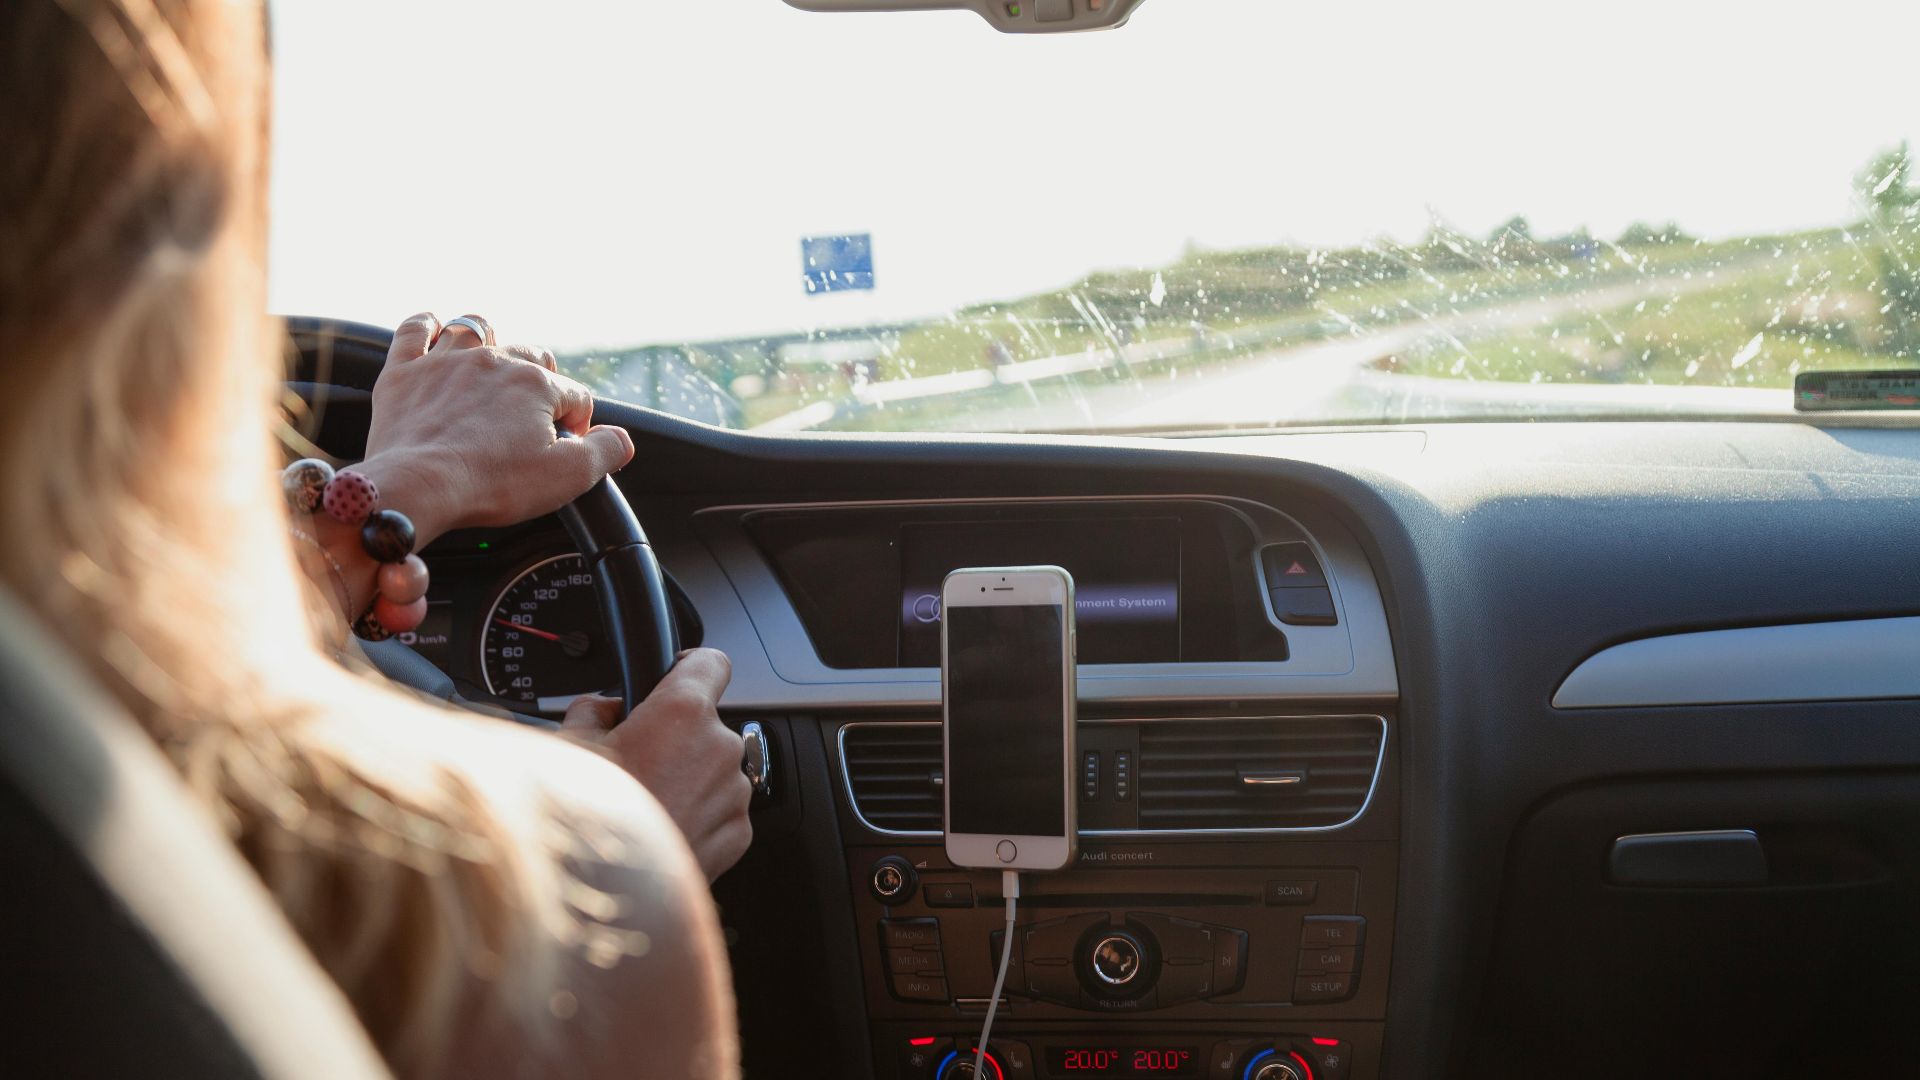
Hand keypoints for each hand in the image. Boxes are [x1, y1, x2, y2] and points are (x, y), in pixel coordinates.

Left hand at [359, 312, 634, 546]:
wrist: (417, 487)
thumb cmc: (492, 483)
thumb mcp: (568, 477)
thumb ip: (607, 452)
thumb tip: (621, 439)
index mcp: (536, 385)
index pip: (574, 395)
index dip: (576, 424)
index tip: (564, 449)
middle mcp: (494, 361)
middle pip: (530, 355)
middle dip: (539, 380)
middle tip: (532, 415)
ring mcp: (444, 362)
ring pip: (476, 329)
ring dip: (489, 342)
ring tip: (491, 365)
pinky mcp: (404, 372)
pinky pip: (414, 330)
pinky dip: (426, 326)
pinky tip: (433, 330)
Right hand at [562, 649, 752, 880]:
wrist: (604, 897)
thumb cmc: (586, 823)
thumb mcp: (567, 748)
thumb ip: (591, 712)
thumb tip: (601, 709)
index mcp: (683, 712)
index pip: (710, 662)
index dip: (688, 666)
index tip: (674, 675)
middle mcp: (719, 748)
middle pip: (704, 724)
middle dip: (673, 737)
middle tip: (632, 761)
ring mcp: (733, 794)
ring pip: (712, 770)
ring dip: (685, 778)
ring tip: (641, 804)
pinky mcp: (737, 835)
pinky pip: (719, 810)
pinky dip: (695, 815)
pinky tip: (658, 829)